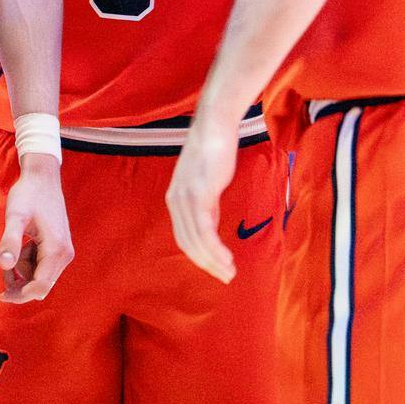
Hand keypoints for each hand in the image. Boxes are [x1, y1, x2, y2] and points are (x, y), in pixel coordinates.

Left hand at [0, 153, 72, 301]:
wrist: (42, 176)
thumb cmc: (28, 194)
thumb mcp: (15, 216)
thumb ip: (10, 241)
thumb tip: (4, 265)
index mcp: (56, 250)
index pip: (40, 287)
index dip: (20, 295)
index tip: (1, 295)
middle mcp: (64, 254)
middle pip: (41, 286)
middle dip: (20, 283)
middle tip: (3, 271)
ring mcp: (63, 251)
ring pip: (40, 277)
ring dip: (22, 271)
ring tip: (11, 249)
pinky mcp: (59, 247)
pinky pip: (41, 266)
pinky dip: (27, 262)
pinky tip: (22, 244)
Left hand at [166, 121, 239, 282]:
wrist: (215, 126)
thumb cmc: (215, 151)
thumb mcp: (208, 183)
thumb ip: (208, 205)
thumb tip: (212, 228)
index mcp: (175, 199)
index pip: (184, 236)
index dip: (199, 256)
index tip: (216, 268)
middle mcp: (175, 201)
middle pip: (187, 243)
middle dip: (206, 264)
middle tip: (225, 277)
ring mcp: (186, 198)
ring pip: (196, 241)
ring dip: (213, 261)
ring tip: (229, 272)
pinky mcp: (199, 194)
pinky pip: (205, 230)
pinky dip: (215, 249)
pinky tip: (227, 258)